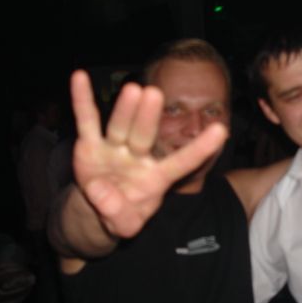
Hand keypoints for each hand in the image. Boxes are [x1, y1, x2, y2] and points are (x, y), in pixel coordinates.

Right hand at [70, 70, 227, 237]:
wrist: (97, 208)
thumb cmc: (122, 213)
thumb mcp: (124, 226)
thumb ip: (119, 216)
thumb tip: (101, 192)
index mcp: (156, 178)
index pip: (182, 162)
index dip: (200, 149)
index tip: (221, 131)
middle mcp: (137, 157)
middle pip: (144, 136)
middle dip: (147, 118)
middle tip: (154, 94)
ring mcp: (114, 148)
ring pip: (120, 126)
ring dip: (125, 110)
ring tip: (133, 90)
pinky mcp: (90, 145)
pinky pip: (87, 120)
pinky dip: (82, 99)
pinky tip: (80, 77)